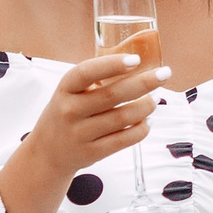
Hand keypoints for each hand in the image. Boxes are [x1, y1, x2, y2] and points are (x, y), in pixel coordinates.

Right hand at [0, 50, 171, 212]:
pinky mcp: (91, 153)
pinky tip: (148, 121)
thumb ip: (96, 80)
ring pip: (123, 118)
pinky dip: (142, 129)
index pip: (86, 72)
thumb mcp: (71, 93)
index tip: (136, 59)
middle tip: (165, 74)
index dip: (112, 64)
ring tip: (155, 100)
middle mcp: (69, 110)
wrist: (47, 153)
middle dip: (144, 82)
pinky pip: (124, 139)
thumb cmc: (68, 113)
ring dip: (146, 106)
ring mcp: (79, 133)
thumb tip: (140, 65)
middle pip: (113, 95)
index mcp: (65, 89)